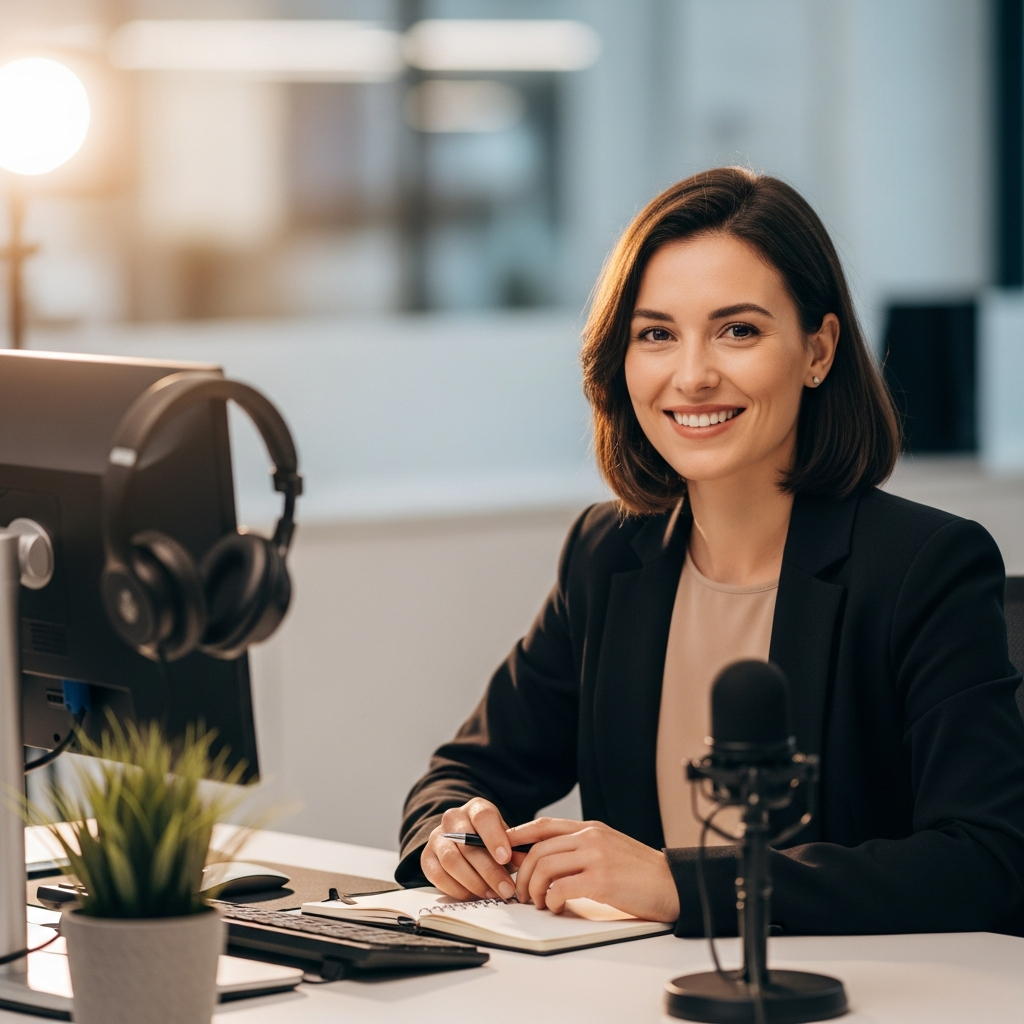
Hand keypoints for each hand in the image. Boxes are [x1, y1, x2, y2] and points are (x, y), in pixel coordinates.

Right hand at [421, 798, 525, 901]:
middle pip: (467, 844)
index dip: (494, 837)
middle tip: (506, 889)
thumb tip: (523, 861)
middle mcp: (453, 819)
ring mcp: (437, 837)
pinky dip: (456, 889)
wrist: (463, 841)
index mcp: (476, 808)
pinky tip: (472, 895)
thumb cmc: (490, 841)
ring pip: (451, 861)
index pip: (483, 817)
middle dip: (489, 870)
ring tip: (491, 894)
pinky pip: (438, 875)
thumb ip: (514, 848)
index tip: (505, 857)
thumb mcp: (505, 838)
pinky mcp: (427, 857)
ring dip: (473, 882)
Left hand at [508, 817, 679, 922]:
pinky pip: (560, 888)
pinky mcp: (600, 880)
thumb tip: (550, 861)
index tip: (503, 846)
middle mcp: (590, 837)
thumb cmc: (641, 872)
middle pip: (538, 849)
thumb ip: (582, 848)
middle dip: (522, 872)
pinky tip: (554, 907)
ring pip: (545, 867)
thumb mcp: (609, 847)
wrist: (672, 884)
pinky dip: (550, 900)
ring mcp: (595, 857)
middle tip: (520, 891)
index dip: (519, 834)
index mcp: (590, 828)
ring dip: (533, 888)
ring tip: (536, 902)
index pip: (544, 825)